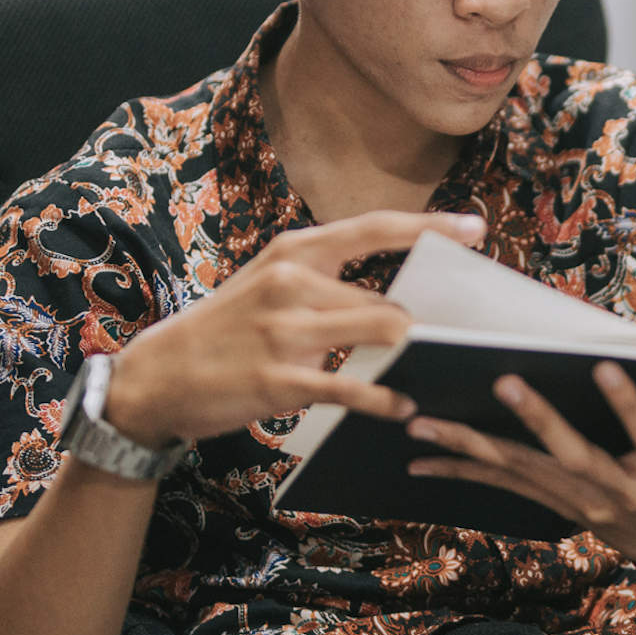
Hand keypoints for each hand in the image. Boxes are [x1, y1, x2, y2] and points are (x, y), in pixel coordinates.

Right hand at [106, 210, 485, 446]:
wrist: (159, 374)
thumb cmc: (225, 329)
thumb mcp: (268, 283)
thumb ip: (325, 282)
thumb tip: (393, 300)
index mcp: (294, 249)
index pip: (376, 228)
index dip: (431, 227)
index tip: (475, 228)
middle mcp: (293, 281)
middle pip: (388, 299)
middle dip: (424, 325)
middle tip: (453, 342)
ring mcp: (287, 330)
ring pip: (381, 333)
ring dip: (409, 357)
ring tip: (427, 373)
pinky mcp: (282, 379)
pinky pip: (353, 387)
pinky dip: (385, 399)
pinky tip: (401, 407)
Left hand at [407, 358, 635, 567]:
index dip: (628, 406)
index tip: (607, 368)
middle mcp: (616, 488)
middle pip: (571, 454)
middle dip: (536, 419)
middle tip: (502, 382)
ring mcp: (579, 499)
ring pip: (520, 471)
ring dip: (469, 446)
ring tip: (422, 422)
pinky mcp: (553, 502)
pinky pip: (499, 486)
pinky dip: (459, 469)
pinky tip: (420, 457)